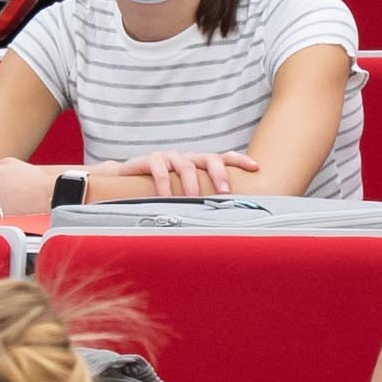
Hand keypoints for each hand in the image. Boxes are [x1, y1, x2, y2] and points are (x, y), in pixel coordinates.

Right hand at [107, 149, 259, 200]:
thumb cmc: (161, 189)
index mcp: (199, 163)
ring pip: (186, 165)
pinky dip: (164, 184)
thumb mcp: (183, 193)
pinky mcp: (150, 159)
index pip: (224, 157)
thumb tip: (225, 225)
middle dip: (219, 173)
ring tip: (194, 198)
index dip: (240, 160)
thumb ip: (200, 199)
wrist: (126, 180)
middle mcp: (187, 157)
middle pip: (209, 158)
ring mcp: (169, 157)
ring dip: (192, 183)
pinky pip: (160, 169)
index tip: (255, 167)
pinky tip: (166, 197)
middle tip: (224, 192)